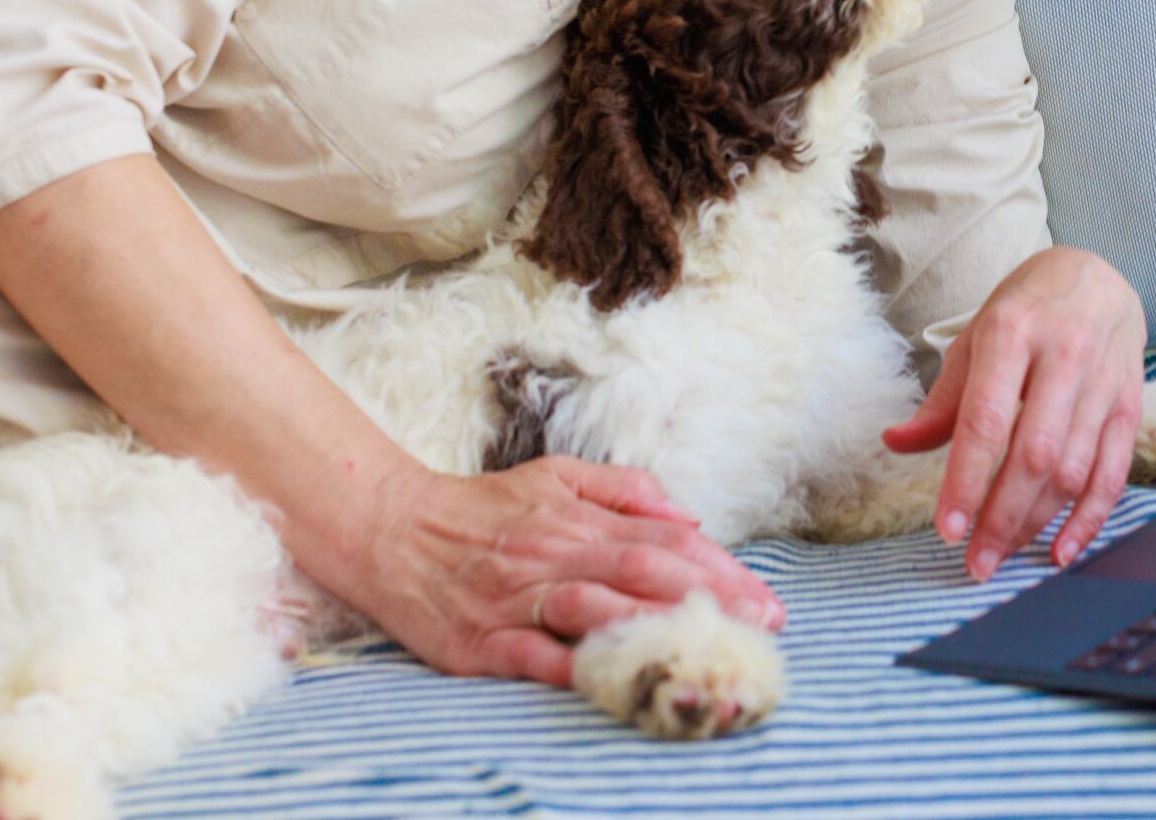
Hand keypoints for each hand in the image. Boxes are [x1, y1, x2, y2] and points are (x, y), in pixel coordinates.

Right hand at [347, 456, 785, 687]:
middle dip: (709, 600)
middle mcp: (554, 555)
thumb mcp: (556, 477)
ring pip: (594, 608)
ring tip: (708, 652)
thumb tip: (689, 517)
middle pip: (643, 573)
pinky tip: (612, 679)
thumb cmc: (483, 509)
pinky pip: (530, 655)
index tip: (766, 600)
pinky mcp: (476, 642)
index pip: (665, 542)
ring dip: (655, 629)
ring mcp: (515, 599)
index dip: (720, 570)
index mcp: (578, 520)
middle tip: (761, 628)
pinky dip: (571, 665)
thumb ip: (624, 491)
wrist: (389, 530)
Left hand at [882, 247, 1145, 580]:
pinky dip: (1089, 519)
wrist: (1097, 277)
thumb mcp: (975, 340)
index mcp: (1012, 333)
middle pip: (1034, 454)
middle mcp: (1064, 356)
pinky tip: (1062, 550)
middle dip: (1003, 517)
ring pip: (1073, 469)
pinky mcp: (1131, 405)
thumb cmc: (1025, 313)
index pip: (987, 420)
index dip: (966, 480)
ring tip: (1003, 553)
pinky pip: (1113, 473)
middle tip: (976, 562)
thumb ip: (943, 400)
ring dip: (1037, 523)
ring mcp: (1104, 382)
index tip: (948, 528)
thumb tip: (896, 443)